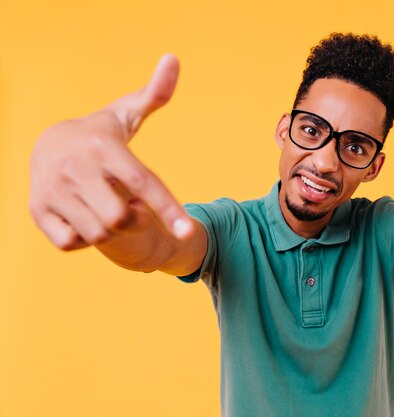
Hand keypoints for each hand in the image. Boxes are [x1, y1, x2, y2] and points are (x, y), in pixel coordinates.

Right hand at [29, 55, 193, 250]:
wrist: (46, 144)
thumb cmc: (101, 134)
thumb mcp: (126, 113)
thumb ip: (155, 94)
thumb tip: (173, 58)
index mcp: (104, 146)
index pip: (143, 183)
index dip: (168, 208)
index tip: (188, 231)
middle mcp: (75, 168)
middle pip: (121, 218)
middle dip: (135, 218)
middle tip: (129, 202)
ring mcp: (52, 191)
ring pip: (99, 234)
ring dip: (111, 227)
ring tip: (106, 203)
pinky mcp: (37, 211)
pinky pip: (72, 243)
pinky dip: (85, 237)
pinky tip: (85, 215)